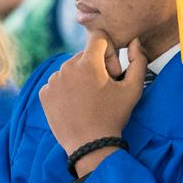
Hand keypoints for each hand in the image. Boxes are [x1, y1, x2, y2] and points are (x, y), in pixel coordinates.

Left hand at [39, 30, 146, 166]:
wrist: (90, 146)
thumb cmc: (114, 116)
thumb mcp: (133, 89)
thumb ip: (138, 60)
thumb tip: (134, 41)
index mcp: (88, 63)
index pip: (98, 37)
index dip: (109, 52)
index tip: (112, 72)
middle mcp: (67, 67)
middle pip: (84, 54)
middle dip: (96, 66)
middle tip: (103, 90)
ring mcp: (53, 80)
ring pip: (70, 68)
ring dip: (80, 78)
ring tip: (88, 99)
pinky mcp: (44, 93)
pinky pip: (57, 82)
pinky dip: (66, 89)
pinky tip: (75, 105)